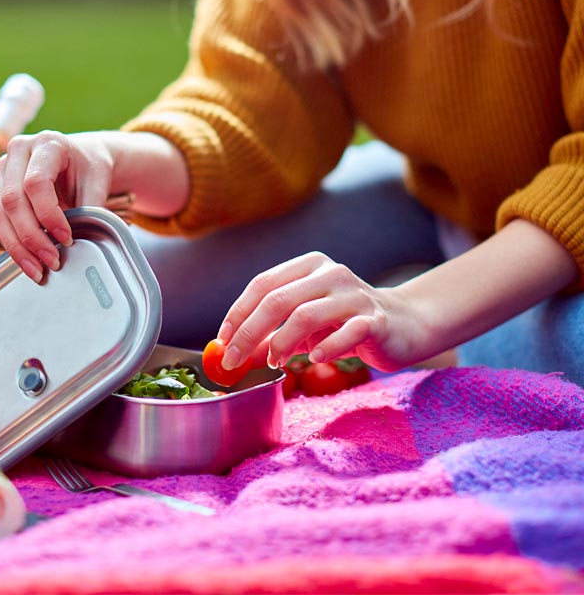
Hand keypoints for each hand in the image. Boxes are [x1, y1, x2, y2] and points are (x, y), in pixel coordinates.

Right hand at [0, 129, 190, 282]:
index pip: (36, 182)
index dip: (49, 215)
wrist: (79, 158)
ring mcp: (3, 168)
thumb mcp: (98, 182)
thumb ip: (91, 208)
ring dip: (17, 246)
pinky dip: (11, 243)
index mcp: (47, 143)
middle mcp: (19, 151)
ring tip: (38, 270)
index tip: (67, 239)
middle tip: (52, 261)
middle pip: (12, 199)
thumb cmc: (89, 168)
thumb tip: (82, 242)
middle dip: (31, 237)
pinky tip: (28, 261)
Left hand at [216, 252, 422, 373]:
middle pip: (278, 299)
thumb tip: (234, 354)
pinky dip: (326, 348)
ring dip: (282, 343)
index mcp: (309, 266)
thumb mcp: (305, 325)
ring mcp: (355, 294)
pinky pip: (346, 333)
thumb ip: (273, 335)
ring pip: (306, 315)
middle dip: (250, 332)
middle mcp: (330, 273)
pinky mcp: (376, 319)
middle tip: (234, 360)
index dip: (238, 312)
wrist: (406, 324)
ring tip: (275, 362)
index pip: (263, 284)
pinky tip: (315, 360)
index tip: (222, 340)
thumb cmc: (346, 322)